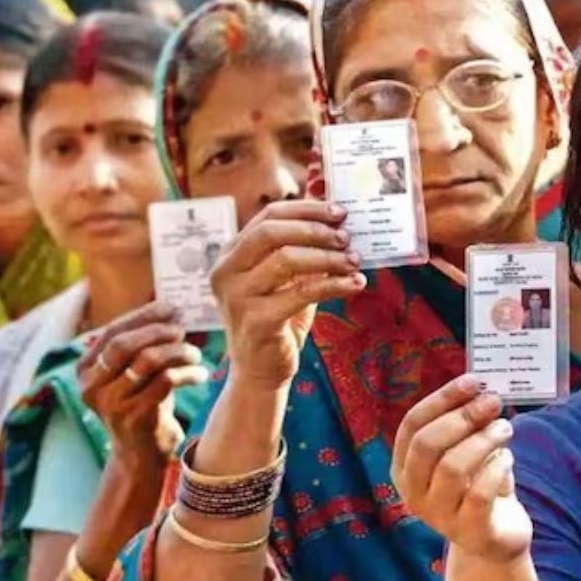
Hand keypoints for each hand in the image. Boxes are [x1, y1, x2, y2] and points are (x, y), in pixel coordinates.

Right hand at [79, 302, 208, 468]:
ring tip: (195, 354)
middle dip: (158, 331)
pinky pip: (166, 382)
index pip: (111, 332)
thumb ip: (141, 345)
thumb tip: (171, 309)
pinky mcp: (135, 417)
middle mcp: (93, 386)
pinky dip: (187, 373)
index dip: (142, 316)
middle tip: (182, 329)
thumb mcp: (133, 374)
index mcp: (86, 369)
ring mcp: (112, 403)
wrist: (140, 455)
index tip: (170, 308)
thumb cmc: (141, 404)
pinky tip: (199, 375)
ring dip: (177, 352)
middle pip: (124, 344)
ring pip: (147, 361)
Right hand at [210, 200, 364, 390]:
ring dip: (328, 257)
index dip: (306, 209)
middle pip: (271, 231)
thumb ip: (303, 248)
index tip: (340, 212)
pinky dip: (333, 285)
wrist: (261, 371)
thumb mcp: (288, 279)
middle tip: (347, 237)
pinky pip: (300, 293)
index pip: (268, 215)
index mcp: (231, 253)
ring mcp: (236, 296)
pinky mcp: (255, 321)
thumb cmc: (278, 319)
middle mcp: (226, 271)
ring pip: (285, 260)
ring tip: (354, 261)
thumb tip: (334, 212)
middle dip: (315, 229)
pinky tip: (355, 284)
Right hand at [392, 375, 530, 563]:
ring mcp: (439, 516)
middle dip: (462, 417)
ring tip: (505, 428)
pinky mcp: (470, 532)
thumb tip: (479, 388)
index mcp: (405, 468)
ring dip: (483, 440)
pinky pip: (480, 494)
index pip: (412, 425)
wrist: (494, 538)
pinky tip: (507, 458)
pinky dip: (496, 468)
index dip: (442, 399)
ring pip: (453, 468)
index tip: (472, 381)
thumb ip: (465, 424)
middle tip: (493, 403)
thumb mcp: (465, 452)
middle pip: (427, 445)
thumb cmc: (478, 484)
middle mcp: (414, 493)